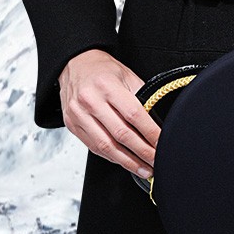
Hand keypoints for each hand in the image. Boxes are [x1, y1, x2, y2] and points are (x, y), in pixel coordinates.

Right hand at [58, 49, 158, 178]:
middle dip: (142, 152)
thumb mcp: (127, 76)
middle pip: (121, 134)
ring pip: (106, 146)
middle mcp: (90, 100)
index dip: (150, 133)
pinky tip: (125, 162)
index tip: (162, 144)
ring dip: (128, 161)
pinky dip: (112, 157)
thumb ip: (142, 98)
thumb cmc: (103, 71)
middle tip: (156, 161)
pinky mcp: (72, 125)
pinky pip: (94, 147)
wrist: (75, 64)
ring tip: (144, 169)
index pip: (134, 115)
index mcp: (107, 86)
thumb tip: (158, 124)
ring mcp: (78, 114)